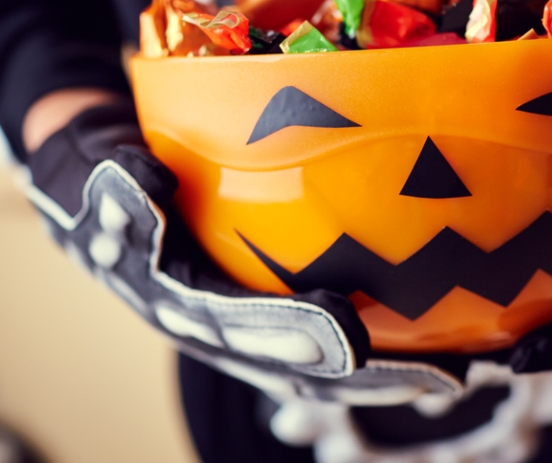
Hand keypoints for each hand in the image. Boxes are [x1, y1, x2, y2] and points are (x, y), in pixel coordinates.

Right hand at [24, 97, 464, 401]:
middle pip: (298, 364)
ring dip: (387, 375)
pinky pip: (327, 339)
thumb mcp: (93, 172)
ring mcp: (244, 327)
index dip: (291, 332)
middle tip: (440, 379)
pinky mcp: (266, 312)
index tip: (346, 331)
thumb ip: (113, 186)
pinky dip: (380, 348)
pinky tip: (436, 343)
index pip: (239, 324)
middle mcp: (215, 328)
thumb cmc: (99, 175)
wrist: (93, 191)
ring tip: (457, 375)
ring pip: (321, 366)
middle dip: (367, 377)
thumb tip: (138, 181)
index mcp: (173, 301)